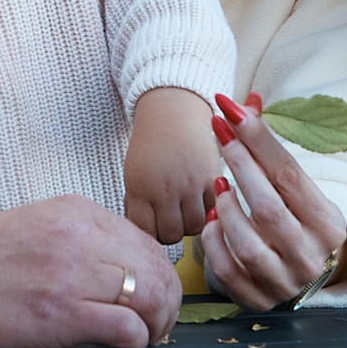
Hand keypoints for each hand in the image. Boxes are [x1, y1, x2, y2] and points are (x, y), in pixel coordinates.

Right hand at [0, 196, 179, 347]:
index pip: (146, 243)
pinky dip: (136, 342)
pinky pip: (130, 328)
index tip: (148, 301)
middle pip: (157, 270)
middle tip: (155, 326)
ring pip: (153, 296)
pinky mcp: (61, 313)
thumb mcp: (36, 227)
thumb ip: (81, 239)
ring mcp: (70, 273)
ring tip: (141, 338)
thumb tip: (125, 270)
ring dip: (157, 324)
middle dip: (166, 304)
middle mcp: (78, 236)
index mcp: (74, 211)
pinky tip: (120, 347)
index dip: (156, 278)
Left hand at [124, 86, 222, 243]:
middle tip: (170, 220)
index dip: (148, 234)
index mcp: (140, 188)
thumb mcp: (133, 174)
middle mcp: (165, 189)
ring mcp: (191, 185)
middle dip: (169, 232)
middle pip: (171, 234)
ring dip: (190, 224)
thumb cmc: (150, 144)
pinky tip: (200, 201)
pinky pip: (213, 211)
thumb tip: (143, 233)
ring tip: (185, 211)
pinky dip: (208, 211)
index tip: (151, 228)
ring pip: (195, 227)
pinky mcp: (213, 179)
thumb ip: (137, 204)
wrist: (173, 112)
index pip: (145, 231)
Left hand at [202, 92, 346, 310]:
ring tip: (218, 187)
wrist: (300, 275)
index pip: (289, 175)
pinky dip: (214, 242)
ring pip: (247, 243)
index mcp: (329, 224)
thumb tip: (248, 101)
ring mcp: (285, 282)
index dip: (258, 140)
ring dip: (224, 209)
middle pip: (268, 207)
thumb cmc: (293, 219)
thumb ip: (269, 150)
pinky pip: (227, 270)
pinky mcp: (258, 299)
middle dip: (239, 165)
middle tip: (218, 133)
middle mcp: (312, 256)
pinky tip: (213, 222)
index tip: (230, 110)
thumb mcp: (292, 188)